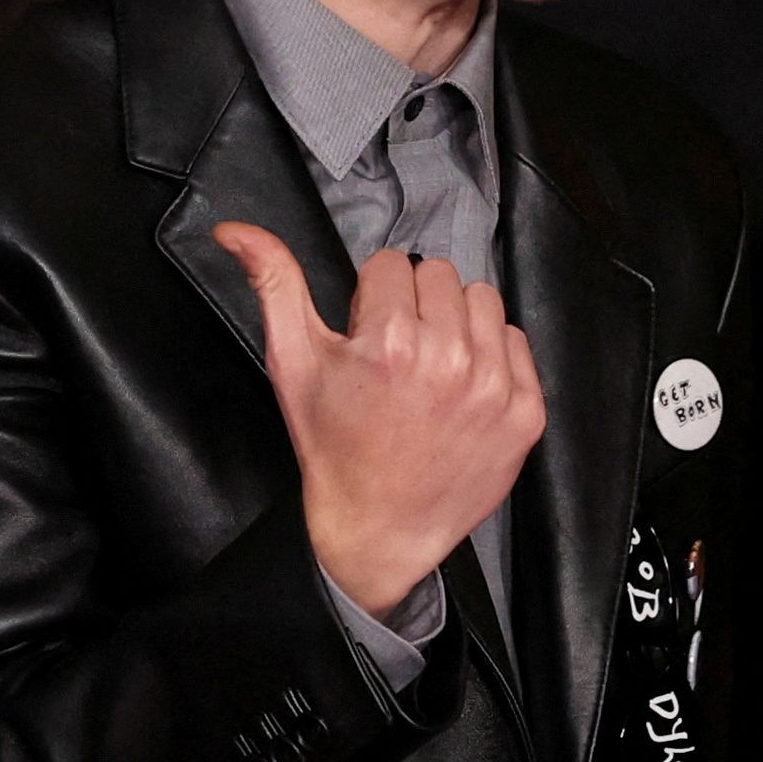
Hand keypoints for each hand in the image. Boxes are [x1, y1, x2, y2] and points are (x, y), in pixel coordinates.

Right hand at [211, 227, 545, 618]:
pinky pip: (517, 341)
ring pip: (483, 299)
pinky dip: (491, 357)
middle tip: (398, 355)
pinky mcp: (526, 411)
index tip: (368, 338)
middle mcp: (450, 360)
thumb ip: (274, 285)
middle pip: (439, 274)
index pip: (392, 265)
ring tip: (430, 367)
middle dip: (415, 305)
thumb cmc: (333, 448)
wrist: (378, 532)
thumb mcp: (293, 364)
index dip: (374, 300)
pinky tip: (460, 390)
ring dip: (456, 323)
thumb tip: (237, 229)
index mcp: (391, 343)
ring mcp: (495, 387)